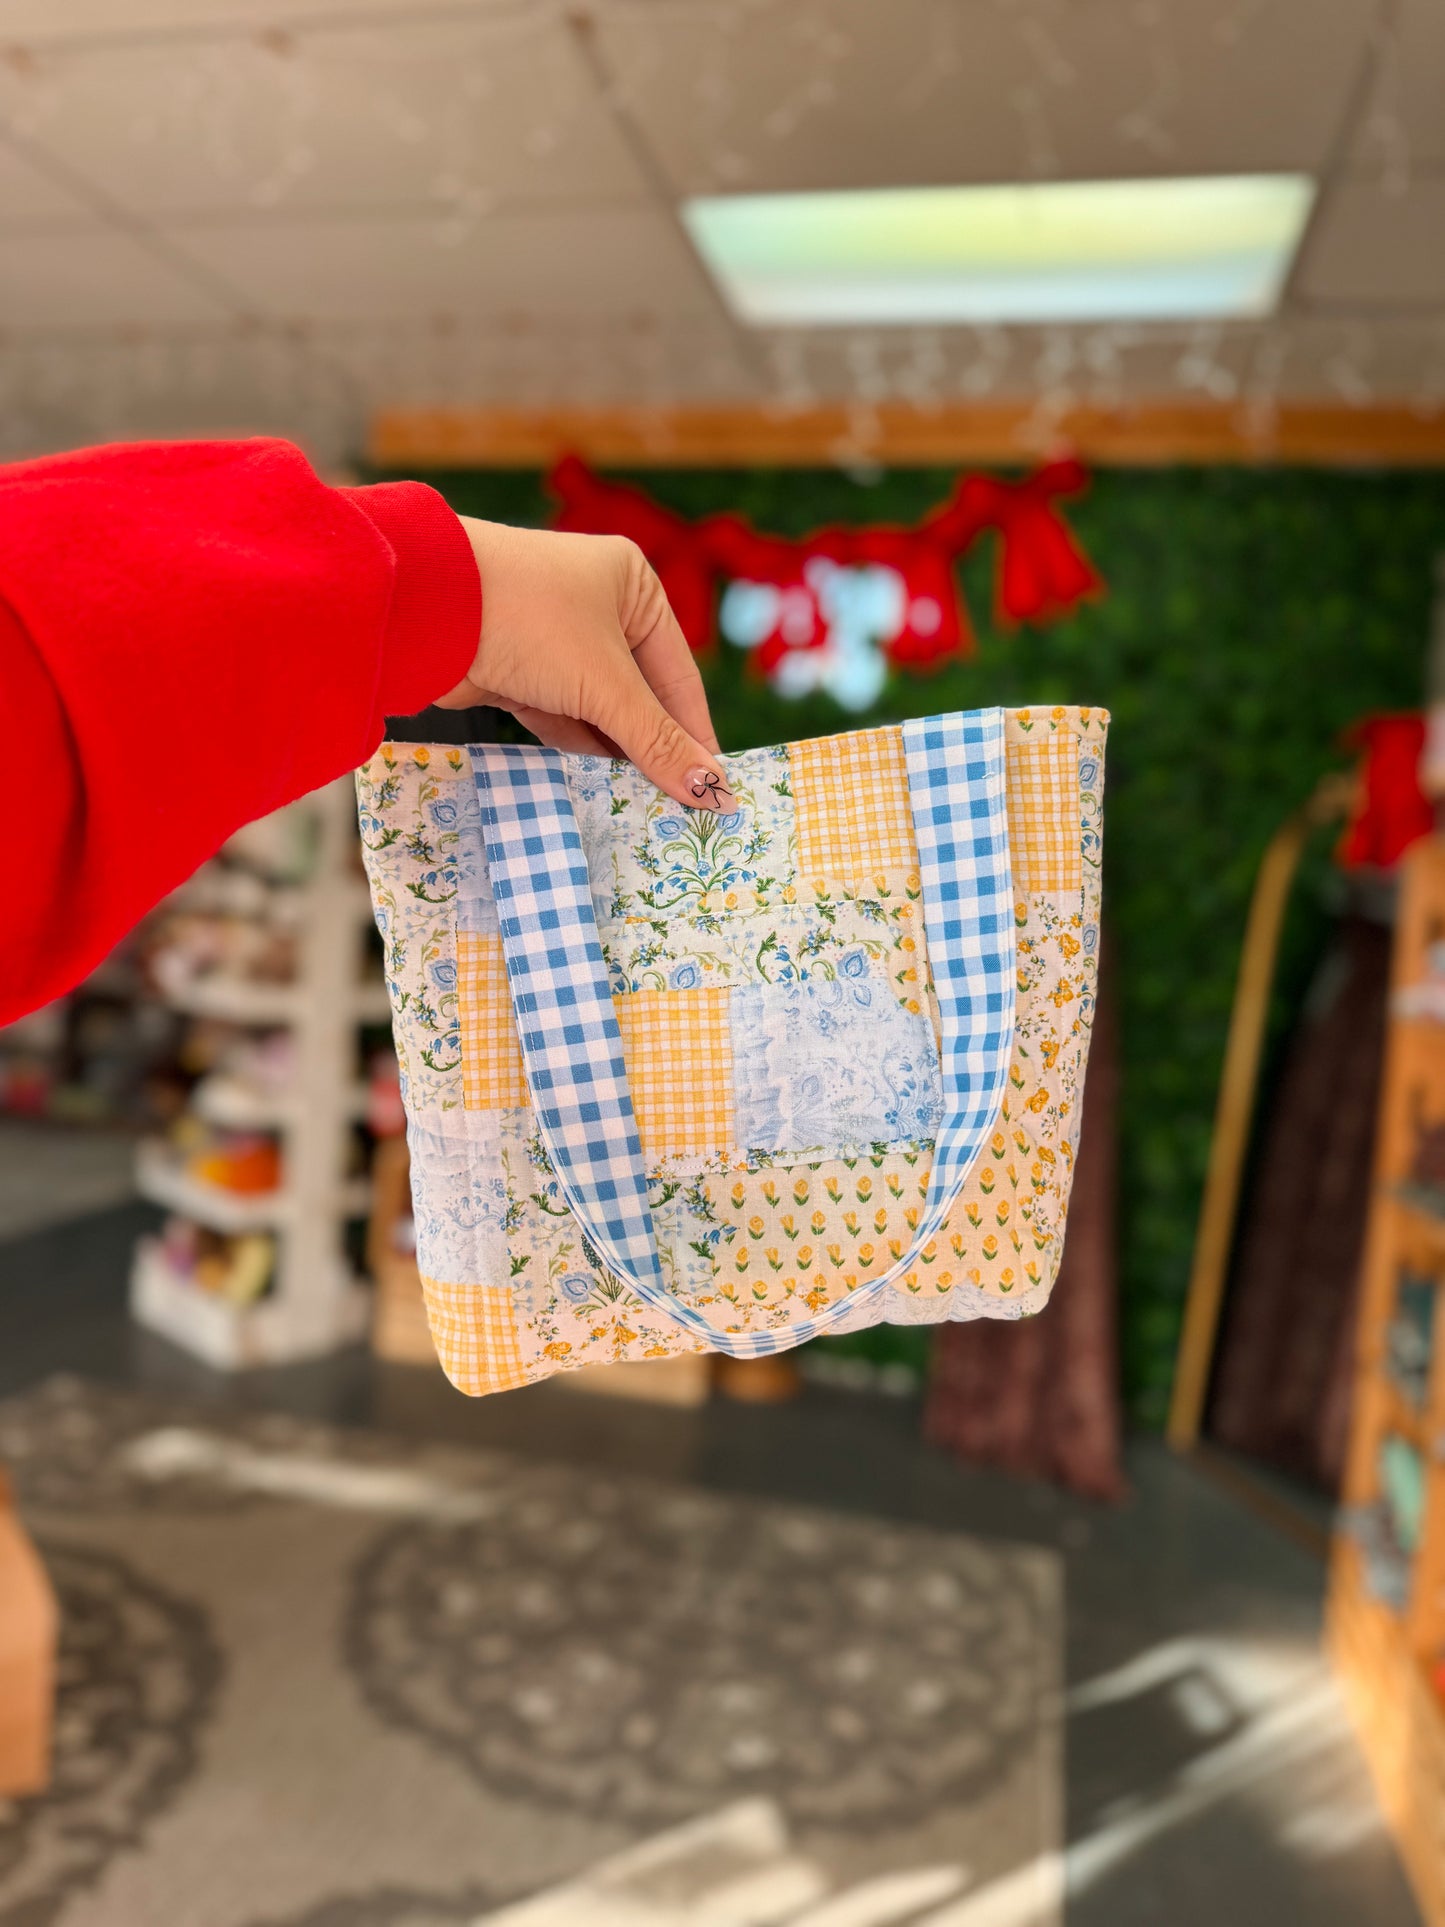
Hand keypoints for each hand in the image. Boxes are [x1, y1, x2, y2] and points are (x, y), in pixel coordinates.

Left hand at [437, 519, 736, 812]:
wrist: (423, 609)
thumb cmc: (531, 621)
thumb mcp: (605, 685)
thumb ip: (657, 742)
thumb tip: (714, 792)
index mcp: (633, 586)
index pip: (678, 674)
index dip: (695, 735)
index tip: (713, 791)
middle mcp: (596, 605)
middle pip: (638, 694)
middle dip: (652, 748)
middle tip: (677, 810)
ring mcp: (552, 638)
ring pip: (597, 708)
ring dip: (614, 754)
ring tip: (641, 806)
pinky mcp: (515, 668)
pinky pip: (559, 716)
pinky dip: (576, 748)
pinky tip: (597, 787)